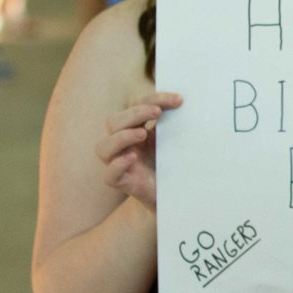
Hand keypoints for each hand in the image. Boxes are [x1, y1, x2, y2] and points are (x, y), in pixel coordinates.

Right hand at [94, 92, 182, 210]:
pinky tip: (133, 158)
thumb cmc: (171, 163)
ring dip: (122, 137)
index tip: (179, 99)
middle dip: (135, 113)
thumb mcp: (174, 140)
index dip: (154, 98)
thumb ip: (175, 123)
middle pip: (114, 122)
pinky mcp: (122, 182)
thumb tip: (189, 103)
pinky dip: (118, 164)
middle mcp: (122, 144)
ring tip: (143, 133)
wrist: (174, 194)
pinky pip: (109, 174)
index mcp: (134, 128)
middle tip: (158, 112)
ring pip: (103, 147)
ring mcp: (119, 163)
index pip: (136, 106)